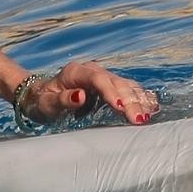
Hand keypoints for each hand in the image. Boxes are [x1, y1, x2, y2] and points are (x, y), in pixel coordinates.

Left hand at [19, 60, 159, 125]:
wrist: (41, 95)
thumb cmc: (42, 101)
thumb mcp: (46, 104)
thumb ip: (62, 100)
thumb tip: (80, 96)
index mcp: (76, 72)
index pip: (98, 79)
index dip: (111, 92)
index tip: (121, 107)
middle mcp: (93, 71)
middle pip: (116, 82)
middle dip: (129, 101)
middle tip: (139, 120)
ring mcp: (104, 77)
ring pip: (126, 85)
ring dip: (139, 100)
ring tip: (147, 117)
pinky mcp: (111, 86)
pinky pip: (130, 89)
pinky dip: (141, 98)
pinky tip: (152, 107)